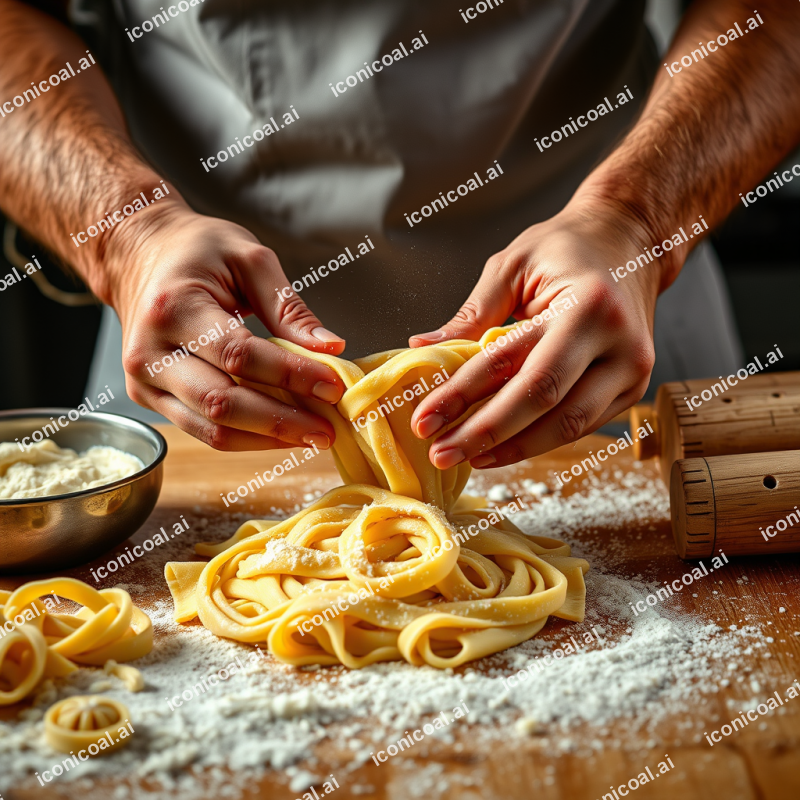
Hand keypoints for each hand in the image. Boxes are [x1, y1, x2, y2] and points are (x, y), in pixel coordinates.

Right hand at [103, 199, 345, 450]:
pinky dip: (248, 438)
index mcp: (173, 307)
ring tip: (312, 435)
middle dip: (282, 420)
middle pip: (222, 402)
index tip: (333, 386)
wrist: (138, 256)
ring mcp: (145, 381)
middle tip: (328, 428)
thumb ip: (289, 307)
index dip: (290, 375)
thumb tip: (331, 349)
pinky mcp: (150, 398)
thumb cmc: (197, 251)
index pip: (239, 354)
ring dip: (268, 439)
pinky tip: (282, 433)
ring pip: (213, 429)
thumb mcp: (249, 258)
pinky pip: (205, 430)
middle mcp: (150, 351)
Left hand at [408, 196, 679, 468]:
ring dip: (513, 448)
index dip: (463, 396)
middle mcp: (617, 341)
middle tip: (441, 453)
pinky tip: (503, 446)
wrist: (631, 242)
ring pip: (567, 426)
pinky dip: (539, 439)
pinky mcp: (633, 388)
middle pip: (543, 404)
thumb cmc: (568, 248)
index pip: (512, 363)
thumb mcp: (513, 267)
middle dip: (486, 433)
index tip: (424, 420)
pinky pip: (581, 425)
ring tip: (468, 456)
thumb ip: (472, 314)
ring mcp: (632, 369)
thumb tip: (422, 349)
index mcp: (585, 304)